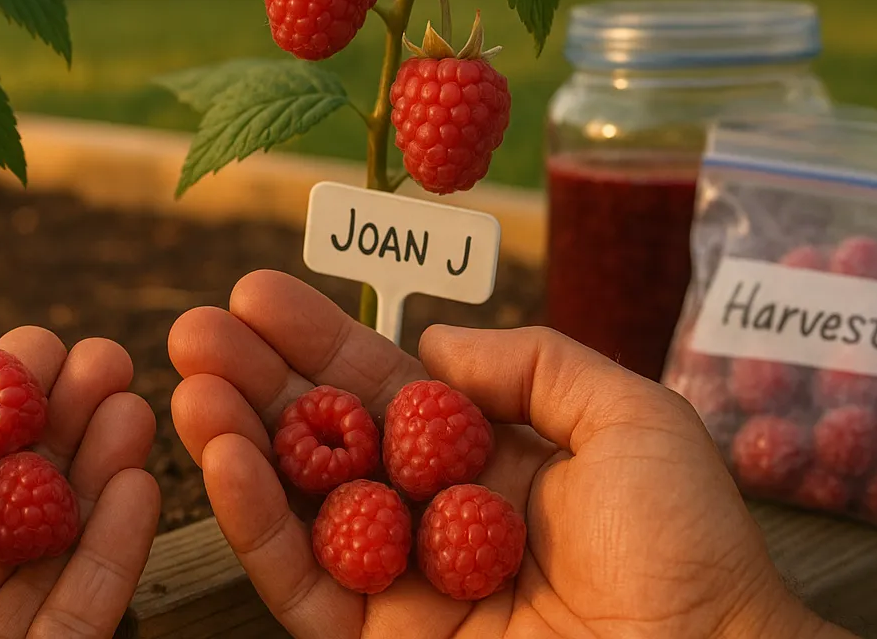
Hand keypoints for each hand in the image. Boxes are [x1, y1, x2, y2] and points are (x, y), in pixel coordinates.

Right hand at [170, 271, 852, 638]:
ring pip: (298, 505)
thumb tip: (433, 339)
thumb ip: (529, 363)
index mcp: (489, 461)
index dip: (319, 339)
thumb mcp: (628, 418)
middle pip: (324, 438)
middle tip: (193, 329)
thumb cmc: (689, 549)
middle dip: (256, 381)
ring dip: (236, 442)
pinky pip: (301, 581)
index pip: (383, 388)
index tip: (258, 292)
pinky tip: (221, 458)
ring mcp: (402, 584)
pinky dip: (254, 522)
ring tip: (188, 384)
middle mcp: (434, 517)